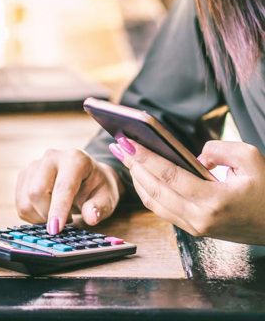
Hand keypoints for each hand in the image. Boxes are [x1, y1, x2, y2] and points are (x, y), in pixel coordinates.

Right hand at [16, 148, 123, 234]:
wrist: (87, 175)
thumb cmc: (97, 186)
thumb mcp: (107, 197)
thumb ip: (99, 207)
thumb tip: (91, 217)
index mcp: (75, 159)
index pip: (62, 186)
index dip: (58, 209)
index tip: (55, 230)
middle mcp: (51, 157)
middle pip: (37, 191)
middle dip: (47, 214)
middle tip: (67, 221)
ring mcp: (34, 165)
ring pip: (25, 199)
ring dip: (39, 216)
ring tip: (58, 214)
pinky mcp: (24, 176)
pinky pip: (20, 203)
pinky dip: (32, 215)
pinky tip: (47, 211)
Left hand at [109, 137, 264, 244]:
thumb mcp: (251, 159)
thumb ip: (220, 149)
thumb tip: (194, 155)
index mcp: (214, 201)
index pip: (169, 176)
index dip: (145, 157)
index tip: (126, 141)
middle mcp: (199, 218)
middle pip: (154, 189)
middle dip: (133, 165)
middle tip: (118, 145)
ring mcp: (194, 227)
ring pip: (153, 202)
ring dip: (136, 178)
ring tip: (124, 156)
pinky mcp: (193, 229)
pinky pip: (161, 208)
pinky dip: (147, 190)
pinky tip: (140, 174)